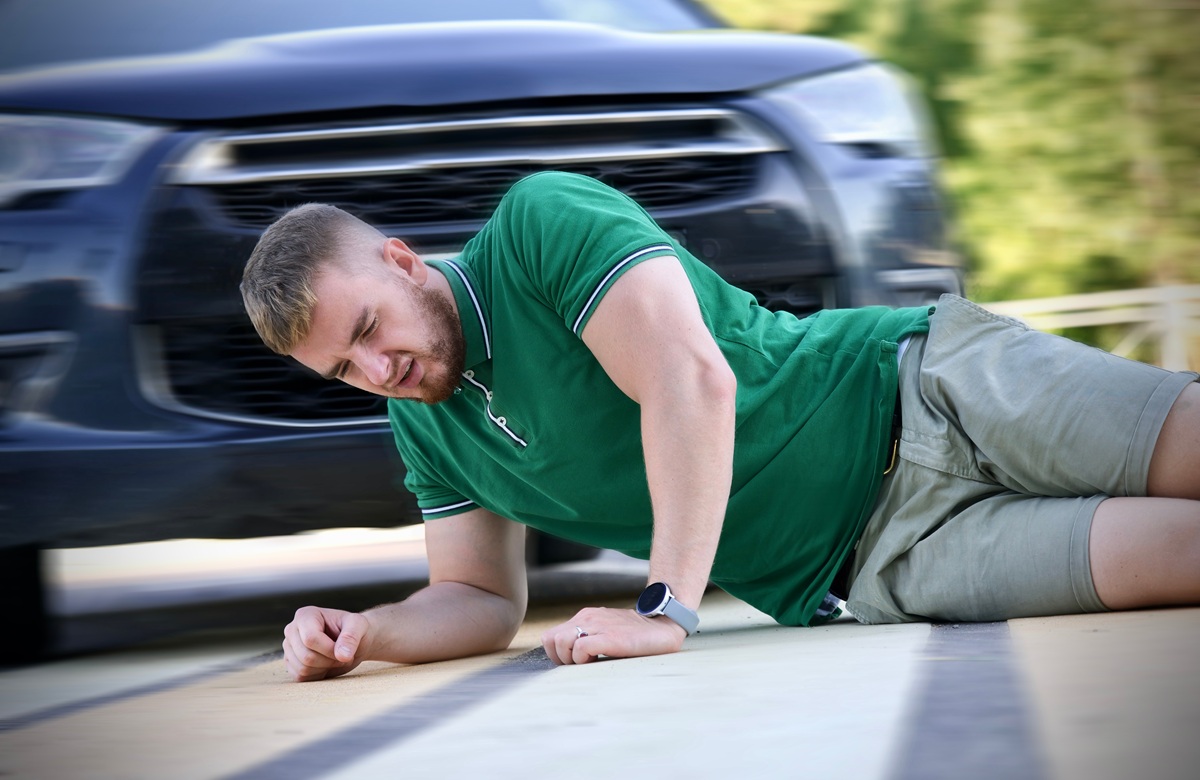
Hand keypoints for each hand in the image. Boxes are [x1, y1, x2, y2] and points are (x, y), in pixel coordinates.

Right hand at [282, 605, 371, 681]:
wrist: (351, 643)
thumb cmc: (355, 630)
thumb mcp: (359, 626)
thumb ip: (351, 637)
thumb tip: (342, 655)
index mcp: (305, 615)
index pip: (310, 639)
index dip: (330, 650)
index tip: (345, 651)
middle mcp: (292, 629)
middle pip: (306, 656)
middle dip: (329, 661)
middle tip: (343, 656)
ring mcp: (289, 647)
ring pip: (302, 668)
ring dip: (324, 668)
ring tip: (335, 659)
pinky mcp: (290, 663)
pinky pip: (300, 677)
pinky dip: (317, 676)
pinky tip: (326, 665)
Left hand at [541, 606, 686, 665]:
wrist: (662, 627)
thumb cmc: (634, 635)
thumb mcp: (605, 631)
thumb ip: (587, 638)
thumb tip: (570, 658)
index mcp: (584, 616)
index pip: (550, 636)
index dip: (555, 654)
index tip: (572, 663)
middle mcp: (587, 617)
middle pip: (551, 640)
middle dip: (561, 658)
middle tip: (580, 664)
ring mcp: (597, 625)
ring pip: (561, 642)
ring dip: (571, 659)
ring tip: (590, 662)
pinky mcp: (609, 637)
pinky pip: (580, 648)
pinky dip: (584, 660)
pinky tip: (599, 661)